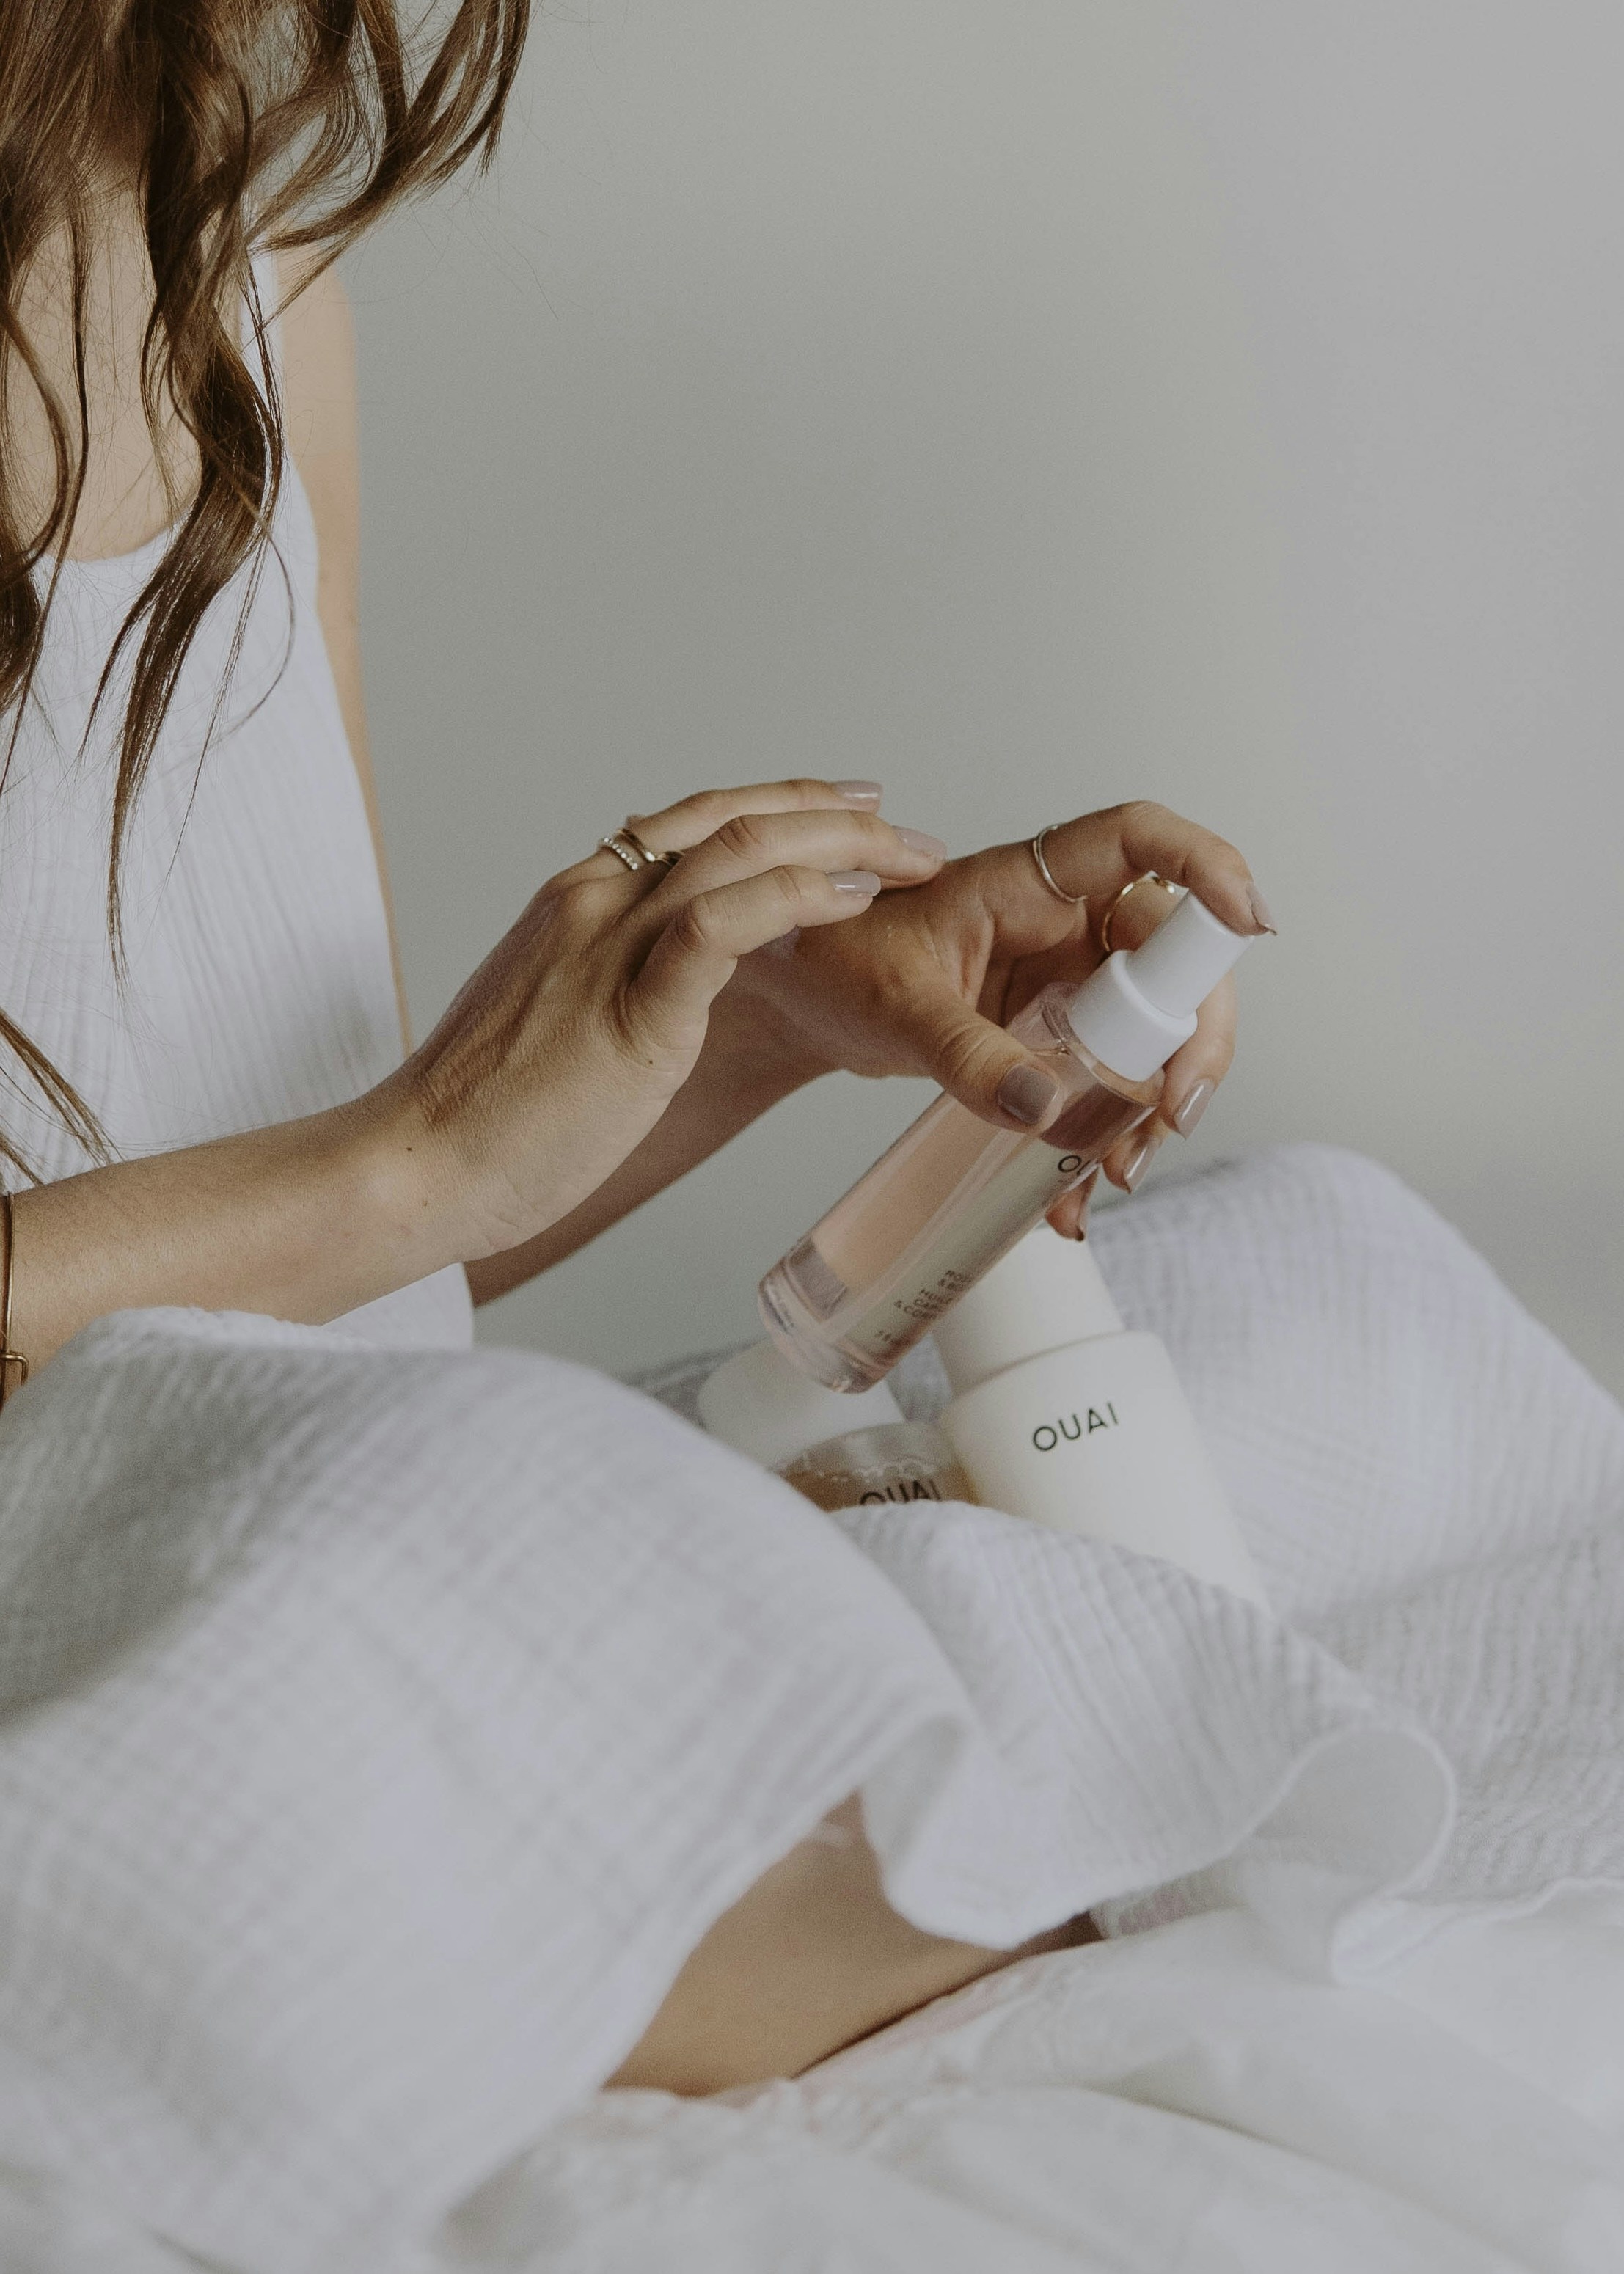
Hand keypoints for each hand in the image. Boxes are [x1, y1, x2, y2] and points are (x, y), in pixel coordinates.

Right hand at [388, 782, 948, 1256]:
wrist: (415, 1166)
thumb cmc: (483, 1119)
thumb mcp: (554, 1025)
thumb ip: (607, 988)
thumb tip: (661, 994)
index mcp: (575, 901)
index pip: (694, 823)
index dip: (783, 806)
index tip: (848, 810)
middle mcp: (593, 902)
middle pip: (732, 818)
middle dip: (833, 812)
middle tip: (907, 830)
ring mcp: (608, 948)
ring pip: (742, 851)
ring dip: (841, 844)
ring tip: (906, 858)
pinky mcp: (630, 1009)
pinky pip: (727, 925)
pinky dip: (800, 898)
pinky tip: (853, 900)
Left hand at [724, 799, 1272, 1229]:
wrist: (805, 1001)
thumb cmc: (838, 963)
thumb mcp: (897, 1005)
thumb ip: (965, 1055)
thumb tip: (1042, 1109)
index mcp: (1032, 882)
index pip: (1139, 841)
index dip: (1205, 865)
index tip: (1250, 921)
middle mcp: (1067, 924)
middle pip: (1177, 959)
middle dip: (1191, 1042)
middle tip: (1170, 1117)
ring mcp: (1070, 982)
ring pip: (1157, 1032)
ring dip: (1154, 1106)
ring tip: (1116, 1172)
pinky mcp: (1059, 1038)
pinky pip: (1110, 1083)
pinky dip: (1104, 1139)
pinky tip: (1072, 1193)